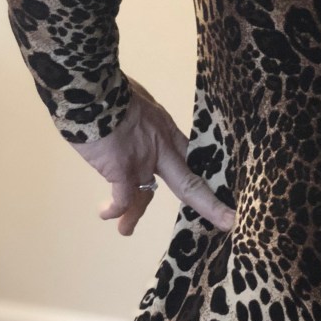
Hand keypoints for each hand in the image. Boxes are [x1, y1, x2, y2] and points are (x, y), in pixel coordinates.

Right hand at [71, 77, 236, 236]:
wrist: (93, 91)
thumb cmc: (109, 89)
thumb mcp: (138, 98)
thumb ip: (141, 115)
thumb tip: (132, 117)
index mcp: (166, 131)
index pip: (190, 157)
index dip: (204, 173)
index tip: (216, 185)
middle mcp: (160, 151)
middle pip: (191, 183)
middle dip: (210, 205)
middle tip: (227, 222)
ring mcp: (143, 164)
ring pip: (146, 197)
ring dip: (135, 215)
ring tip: (126, 230)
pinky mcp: (123, 173)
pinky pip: (122, 199)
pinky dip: (114, 210)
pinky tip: (105, 214)